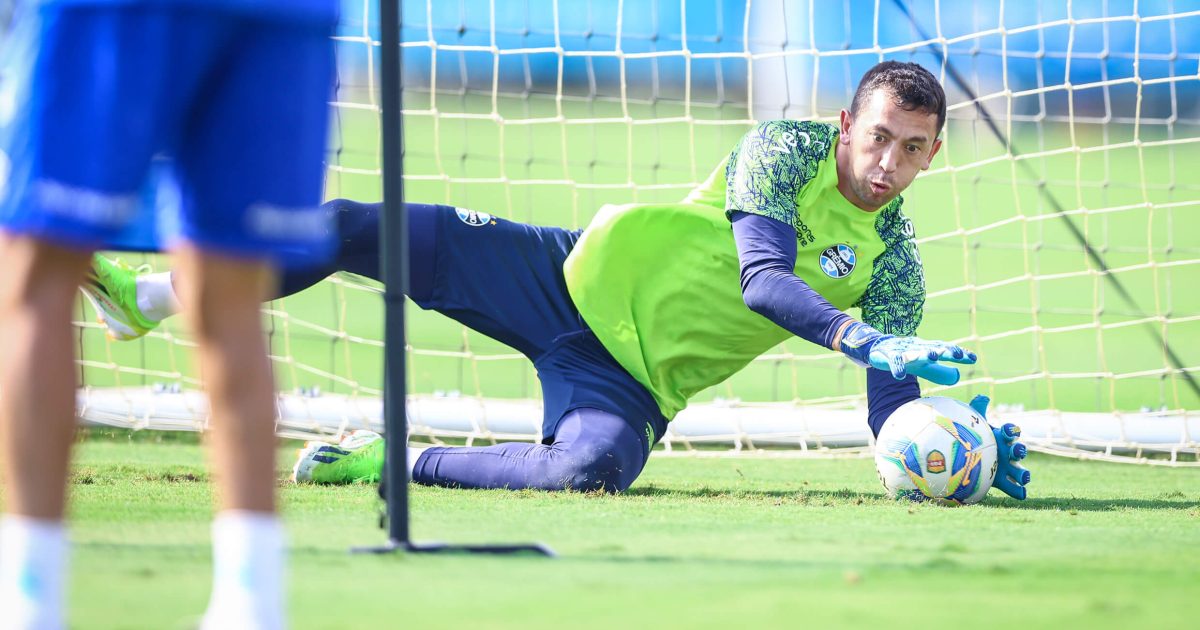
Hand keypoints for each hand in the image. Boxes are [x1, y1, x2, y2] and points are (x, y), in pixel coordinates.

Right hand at [838, 322, 976, 385]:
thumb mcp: (923, 365)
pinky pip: (893, 361)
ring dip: (923, 354)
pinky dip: (896, 367)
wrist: (877, 348)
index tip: (973, 359)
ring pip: (915, 352)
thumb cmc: (905, 357)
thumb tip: (958, 377)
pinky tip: (899, 376)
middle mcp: (918, 347)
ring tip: (933, 356)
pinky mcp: (888, 356)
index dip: (959, 353)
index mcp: (928, 349)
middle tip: (957, 355)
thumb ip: (939, 372)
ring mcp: (903, 351)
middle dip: (945, 350)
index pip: (946, 349)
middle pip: (934, 348)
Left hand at [969, 395, 1029, 499]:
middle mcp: (1007, 452)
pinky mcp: (1002, 481)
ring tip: (1025, 477)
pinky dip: (1019, 491)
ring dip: (1023, 473)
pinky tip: (1022, 494)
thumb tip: (982, 397)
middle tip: (1017, 451)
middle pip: (1017, 451)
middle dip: (1019, 450)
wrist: (967, 457)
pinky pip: (1013, 488)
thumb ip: (977, 409)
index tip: (1009, 431)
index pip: (1009, 432)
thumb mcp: (974, 423)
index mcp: (1001, 437)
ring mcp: (1007, 467)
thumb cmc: (975, 438)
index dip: (1010, 431)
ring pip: (1019, 470)